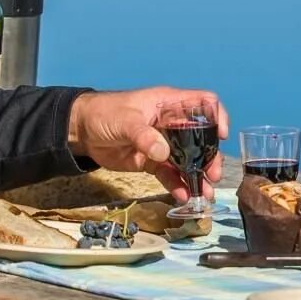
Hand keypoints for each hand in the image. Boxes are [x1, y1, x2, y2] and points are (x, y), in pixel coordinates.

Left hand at [68, 87, 229, 198]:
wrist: (80, 131)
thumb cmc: (104, 113)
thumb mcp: (124, 121)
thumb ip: (144, 136)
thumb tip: (164, 154)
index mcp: (169, 104)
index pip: (203, 103)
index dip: (216, 116)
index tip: (220, 136)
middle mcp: (171, 123)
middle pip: (200, 138)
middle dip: (209, 156)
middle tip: (212, 174)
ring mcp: (163, 143)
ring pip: (188, 159)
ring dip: (197, 175)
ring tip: (204, 192)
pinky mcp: (152, 161)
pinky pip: (170, 174)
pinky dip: (178, 185)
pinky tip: (183, 196)